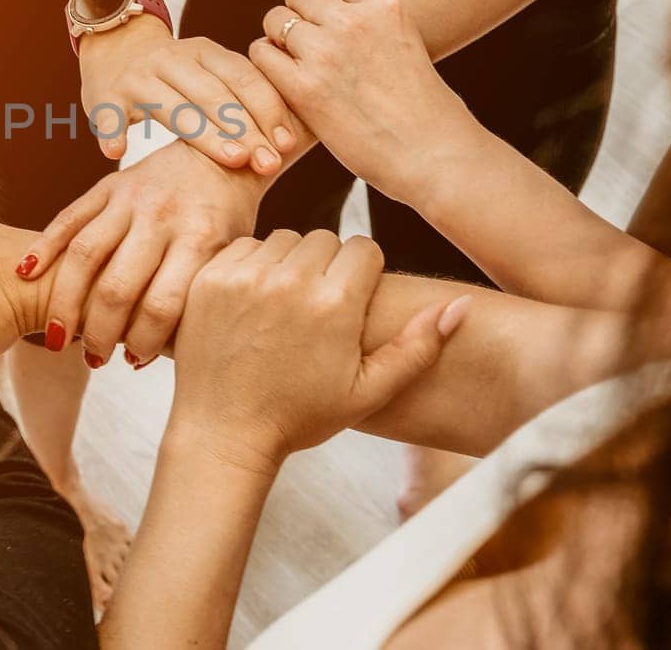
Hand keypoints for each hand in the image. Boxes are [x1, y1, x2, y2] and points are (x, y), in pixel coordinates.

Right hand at [17, 141, 267, 367]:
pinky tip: (25, 275)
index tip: (134, 360)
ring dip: (65, 302)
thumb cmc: (228, 220)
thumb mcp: (230, 257)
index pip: (162, 304)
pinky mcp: (108, 184)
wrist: (223, 155)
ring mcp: (131, 197)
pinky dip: (43, 247)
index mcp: (201, 238)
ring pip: (85, 255)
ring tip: (58, 337)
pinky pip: (68, 217)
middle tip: (93, 358)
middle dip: (99, 333)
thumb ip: (198, 299)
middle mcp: (163, 216)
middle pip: (118, 286)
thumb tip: (161, 355)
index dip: (143, 341)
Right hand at [79, 21, 295, 171]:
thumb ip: (240, 95)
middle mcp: (172, 59)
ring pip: (173, 108)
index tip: (288, 144)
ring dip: (205, 136)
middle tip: (270, 163)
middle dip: (246, 131)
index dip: (268, 110)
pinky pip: (109, 116)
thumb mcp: (208, 73)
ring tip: (233, 160)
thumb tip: (294, 137)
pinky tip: (118, 153)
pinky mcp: (106, 95)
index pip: (243, 78)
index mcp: (204, 52)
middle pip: (214, 96)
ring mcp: (137, 76)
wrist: (114, 45)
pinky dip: (112, 132)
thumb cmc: (177, 76)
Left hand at [169, 230, 469, 475]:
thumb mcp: (368, 391)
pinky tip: (253, 303)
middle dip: (328, 266)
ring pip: (284, 239)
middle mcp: (290, 281)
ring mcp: (244, 276)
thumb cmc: (300, 417)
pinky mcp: (210, 277)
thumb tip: (460, 306)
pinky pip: (244, 246)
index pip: (364, 249)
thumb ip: (418, 347)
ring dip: (289, 262)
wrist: (224, 432)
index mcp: (335, 305)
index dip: (363, 274)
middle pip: (325, 239)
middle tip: (317, 307)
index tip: (351, 302)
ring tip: (285, 305)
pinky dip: (252, 265)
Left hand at [250, 0, 474, 203]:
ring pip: (275, 19)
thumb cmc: (424, 110)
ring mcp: (327, 52)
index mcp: (386, 5)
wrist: (434, 155)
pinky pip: (261, 54)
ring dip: (278, 40)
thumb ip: (374, 23)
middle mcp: (355, 21)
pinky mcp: (305, 88)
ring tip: (295, 65)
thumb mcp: (407, 43)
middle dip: (298, 15)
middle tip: (307, 47)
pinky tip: (282, 83)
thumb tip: (338, 13)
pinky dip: (266, 65)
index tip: (328, 18)